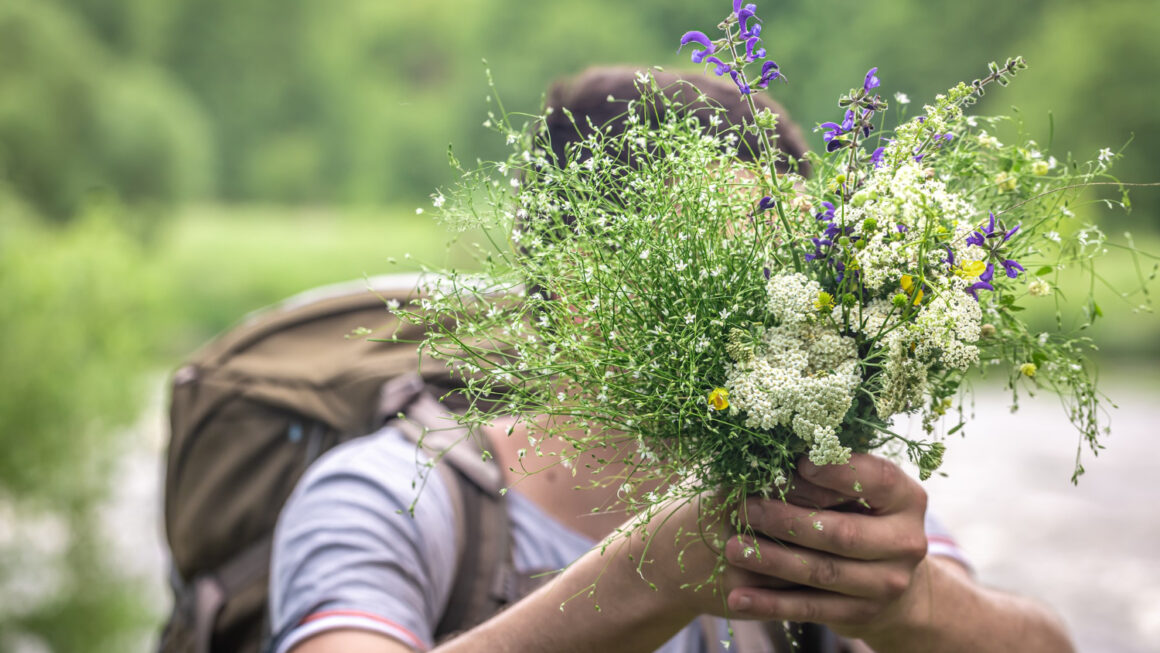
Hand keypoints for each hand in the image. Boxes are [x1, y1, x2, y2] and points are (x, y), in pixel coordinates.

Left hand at [721, 453, 929, 639]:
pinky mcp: (861, 614)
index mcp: (906, 498)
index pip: (877, 480)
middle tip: (745, 510)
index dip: (837, 472)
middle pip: (842, 533)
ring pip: (822, 572)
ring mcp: (887, 584)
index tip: (797, 463)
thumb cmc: (860, 513)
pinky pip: (810, 608)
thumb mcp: (858, 487)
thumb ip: (829, 473)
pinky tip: (737, 598)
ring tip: (732, 549)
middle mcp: (906, 542)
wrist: (887, 576)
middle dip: (788, 521)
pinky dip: (771, 604)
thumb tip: (777, 456)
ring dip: (772, 561)